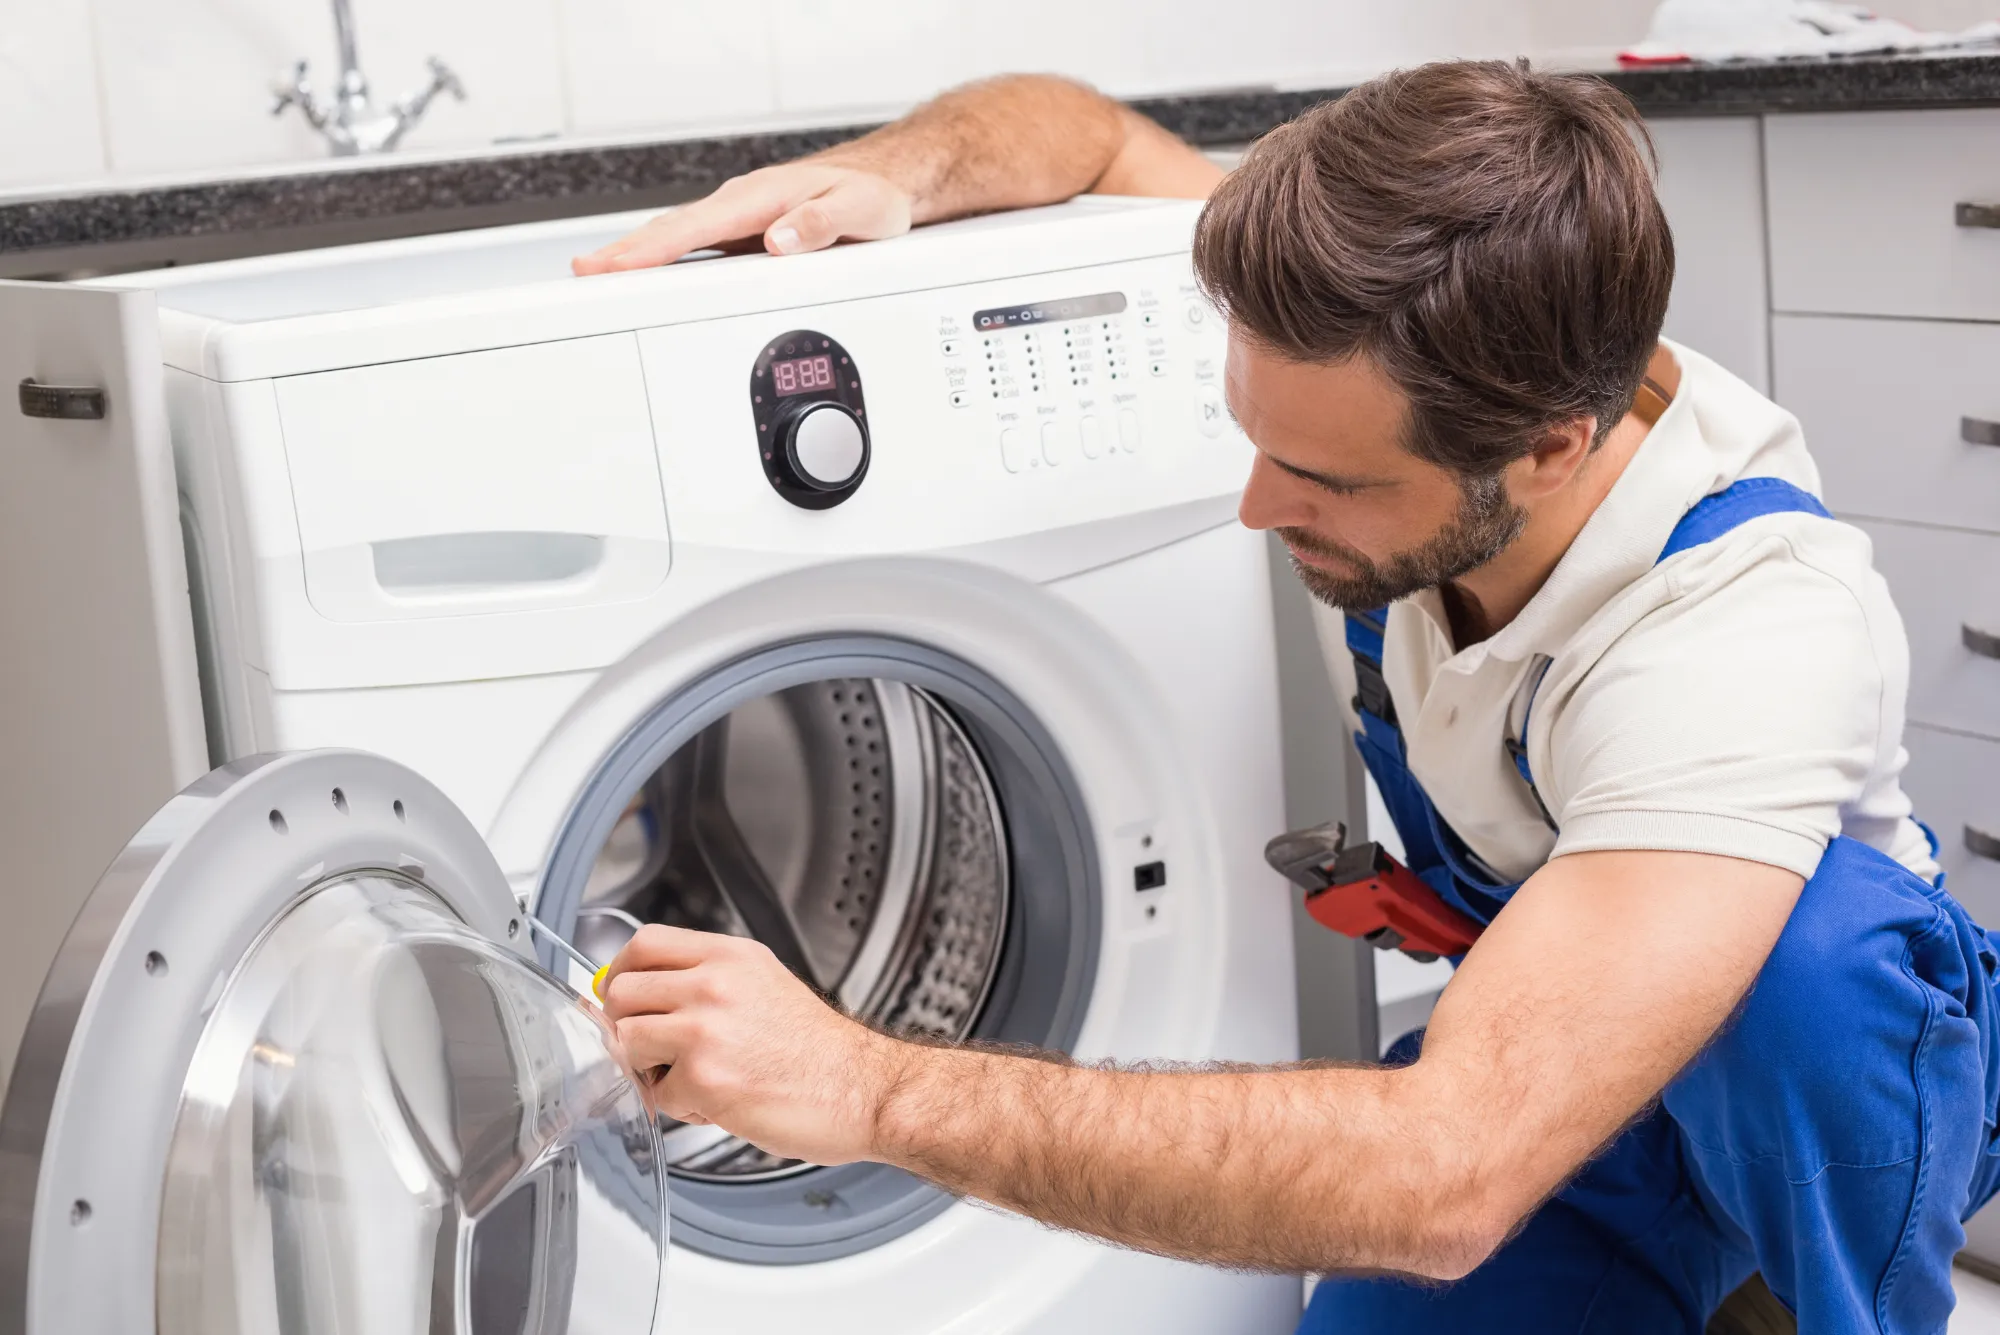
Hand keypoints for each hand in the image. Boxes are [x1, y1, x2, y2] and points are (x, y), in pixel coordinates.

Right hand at [571, 162, 913, 274]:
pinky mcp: (743, 233)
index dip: (657, 247)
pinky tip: (643, 271)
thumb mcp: (861, 211)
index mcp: (763, 198)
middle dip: (628, 251)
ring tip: (598, 274)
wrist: (883, 182)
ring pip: (679, 235)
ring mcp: (739, 219)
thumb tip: (777, 241)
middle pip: (675, 230)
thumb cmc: (872, 196)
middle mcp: (743, 204)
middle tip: (584, 272)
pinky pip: (695, 244)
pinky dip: (664, 256)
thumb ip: (820, 225)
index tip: (620, 264)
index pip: (698, 226)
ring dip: (638, 253)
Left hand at [597, 925, 904, 1165]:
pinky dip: (678, 1106)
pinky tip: (714, 1102)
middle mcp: (714, 983)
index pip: (645, 943)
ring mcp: (705, 1029)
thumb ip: (708, 981)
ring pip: (625, 1038)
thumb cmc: (821, 1051)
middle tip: (652, 1048)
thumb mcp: (766, 985)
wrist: (863, 1090)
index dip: (621, 972)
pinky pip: (655, 1092)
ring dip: (645, 1067)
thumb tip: (646, 993)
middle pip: (621, 989)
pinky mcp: (704, 1078)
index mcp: (731, 957)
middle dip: (626, 1025)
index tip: (622, 995)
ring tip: (685, 1077)